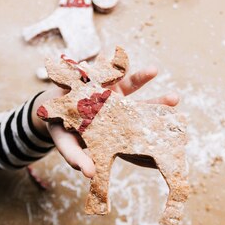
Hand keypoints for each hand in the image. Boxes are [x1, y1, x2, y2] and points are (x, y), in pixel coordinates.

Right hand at [47, 67, 178, 177]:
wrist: (49, 109)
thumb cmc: (62, 132)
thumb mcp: (67, 146)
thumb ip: (76, 158)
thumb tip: (89, 174)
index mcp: (115, 132)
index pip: (137, 138)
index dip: (153, 139)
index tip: (171, 140)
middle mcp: (118, 112)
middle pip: (142, 109)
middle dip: (157, 104)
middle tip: (174, 99)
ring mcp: (112, 95)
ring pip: (130, 86)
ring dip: (142, 77)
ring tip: (154, 69)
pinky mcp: (100, 79)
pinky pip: (108, 69)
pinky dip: (113, 61)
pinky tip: (119, 51)